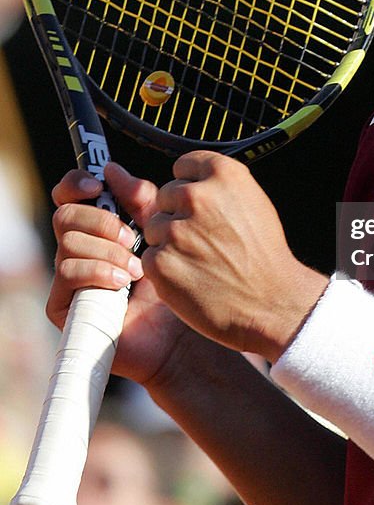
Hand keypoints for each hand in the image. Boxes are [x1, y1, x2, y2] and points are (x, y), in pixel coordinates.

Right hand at [49, 164, 190, 386]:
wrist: (180, 335)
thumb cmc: (173, 285)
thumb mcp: (162, 231)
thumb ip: (140, 199)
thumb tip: (113, 169)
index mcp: (98, 229)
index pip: (71, 196)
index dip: (77, 183)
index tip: (97, 184)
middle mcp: (78, 251)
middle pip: (66, 215)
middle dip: (102, 221)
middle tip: (132, 238)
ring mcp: (68, 279)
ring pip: (68, 243)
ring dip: (107, 251)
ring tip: (137, 269)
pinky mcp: (63, 306)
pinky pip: (67, 273)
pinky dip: (98, 272)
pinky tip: (124, 284)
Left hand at [143, 151, 326, 361]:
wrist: (272, 302)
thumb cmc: (264, 256)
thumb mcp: (252, 203)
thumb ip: (217, 186)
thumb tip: (189, 180)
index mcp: (224, 175)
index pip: (184, 165)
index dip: (190, 184)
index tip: (198, 201)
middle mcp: (198, 197)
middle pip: (167, 195)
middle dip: (179, 213)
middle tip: (205, 237)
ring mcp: (176, 229)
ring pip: (155, 226)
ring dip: (170, 240)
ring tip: (201, 259)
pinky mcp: (161, 262)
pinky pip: (150, 256)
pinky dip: (166, 267)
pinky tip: (193, 275)